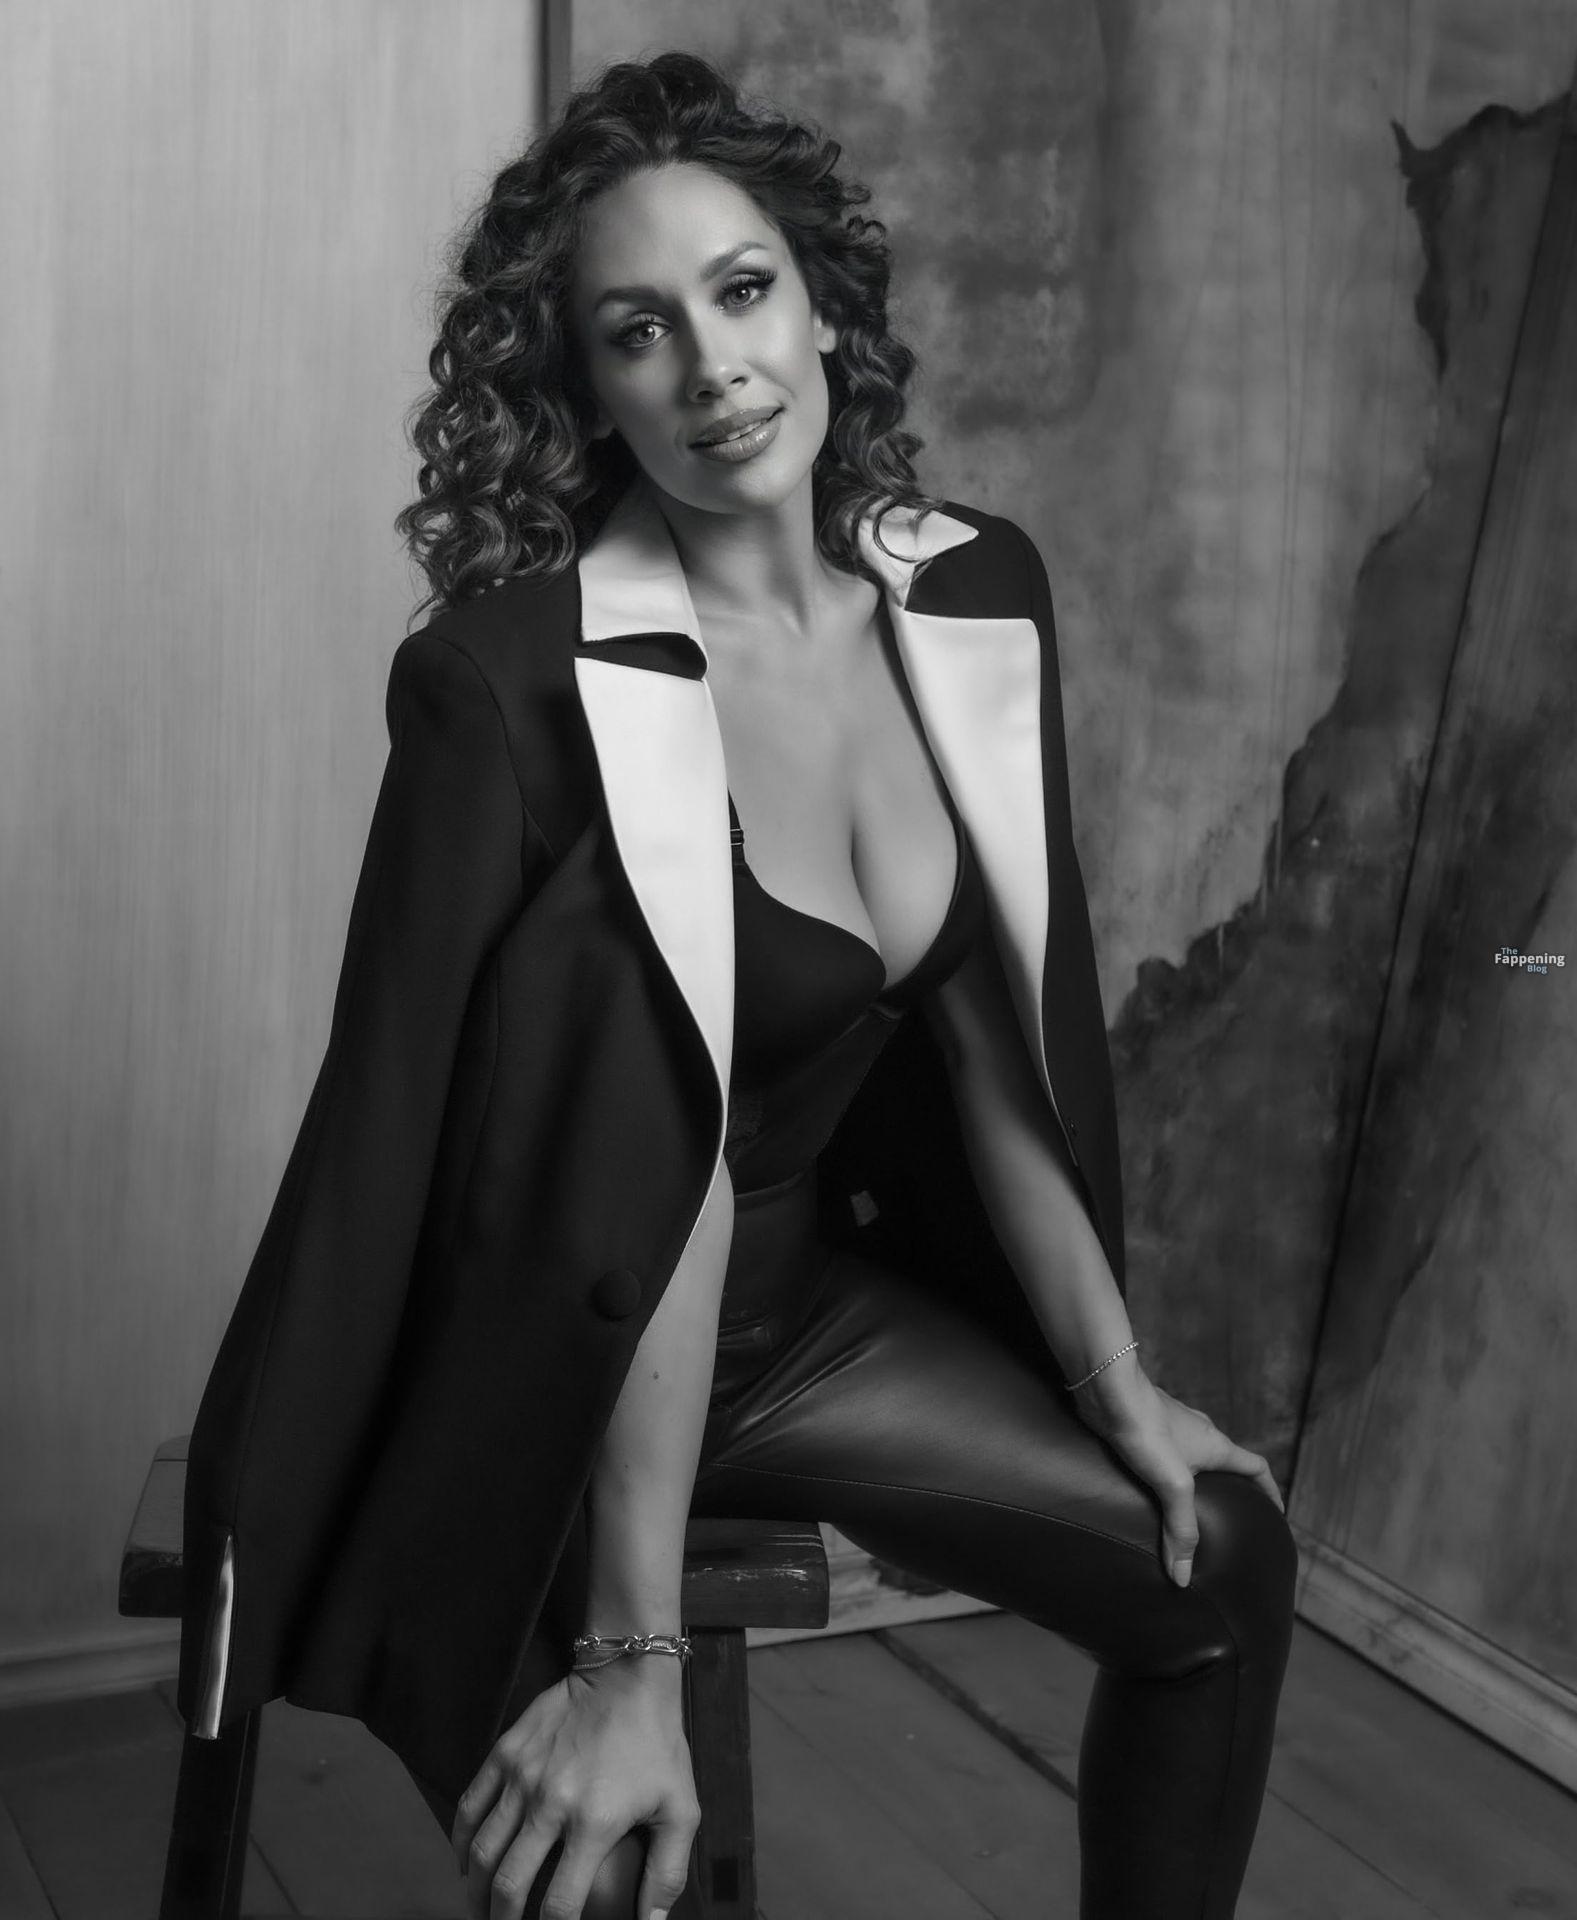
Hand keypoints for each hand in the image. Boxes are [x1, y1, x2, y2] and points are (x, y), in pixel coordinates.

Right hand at [453, 1657, 698, 1919]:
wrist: (627, 1677)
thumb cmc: (657, 1745)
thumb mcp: (680, 1809)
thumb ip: (667, 1873)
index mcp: (593, 1823)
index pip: (559, 1904)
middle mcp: (550, 1804)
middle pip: (508, 1884)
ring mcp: (522, 1777)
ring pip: (482, 1851)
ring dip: (476, 1892)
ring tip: (482, 1910)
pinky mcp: (505, 1752)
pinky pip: (470, 1807)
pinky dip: (461, 1843)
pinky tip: (467, 1864)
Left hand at [1070, 1353, 1285, 1586]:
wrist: (1108, 1389)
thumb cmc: (1146, 1428)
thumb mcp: (1172, 1484)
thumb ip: (1180, 1528)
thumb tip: (1184, 1577)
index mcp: (1216, 1445)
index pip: (1257, 1467)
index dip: (1270, 1490)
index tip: (1275, 1512)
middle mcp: (1199, 1432)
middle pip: (1226, 1462)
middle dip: (1231, 1487)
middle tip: (1228, 1517)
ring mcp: (1172, 1427)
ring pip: (1193, 1456)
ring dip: (1195, 1479)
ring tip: (1185, 1507)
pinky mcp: (1146, 1426)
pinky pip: (1165, 1452)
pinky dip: (1166, 1470)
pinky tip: (1147, 1486)